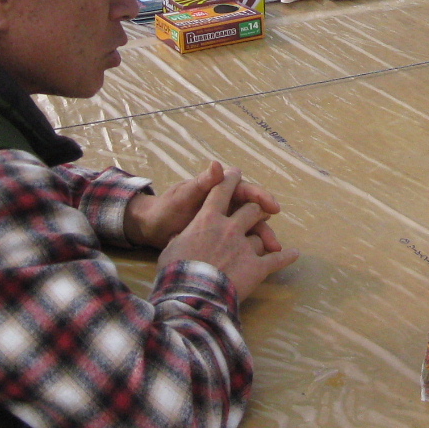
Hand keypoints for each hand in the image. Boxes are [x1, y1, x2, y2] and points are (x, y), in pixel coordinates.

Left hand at [126, 160, 283, 252]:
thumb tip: (218, 164)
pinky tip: (258, 263)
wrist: (153, 228)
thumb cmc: (167, 207)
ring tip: (269, 255)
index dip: (261, 198)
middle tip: (274, 242)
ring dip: (260, 240)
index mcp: (220, 190)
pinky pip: (239, 243)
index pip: (246, 191)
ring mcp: (225, 222)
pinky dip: (249, 251)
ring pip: (248, 229)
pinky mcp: (220, 238)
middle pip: (252, 213)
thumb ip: (202, 183)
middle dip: (265, 226)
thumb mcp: (184, 196)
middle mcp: (226, 205)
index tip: (273, 207)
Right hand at [158, 166, 298, 301]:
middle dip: (255, 209)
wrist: (193, 296)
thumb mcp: (170, 248)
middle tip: (259, 210)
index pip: (221, 191)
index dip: (229, 179)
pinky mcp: (257, 267)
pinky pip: (275, 259)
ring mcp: (245, 246)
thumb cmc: (177, 271)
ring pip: (261, 234)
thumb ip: (177, 238)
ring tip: (270, 239)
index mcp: (208, 219)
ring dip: (264, 236)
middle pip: (250, 210)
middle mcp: (230, 227)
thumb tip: (173, 238)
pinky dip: (286, 257)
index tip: (235, 172)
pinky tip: (293, 254)